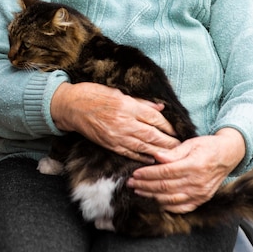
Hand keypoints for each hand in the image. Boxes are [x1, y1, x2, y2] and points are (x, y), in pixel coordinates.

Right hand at [51, 81, 179, 162]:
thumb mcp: (119, 92)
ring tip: (171, 155)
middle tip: (180, 146)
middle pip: (151, 134)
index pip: (153, 117)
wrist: (71, 106)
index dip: (167, 125)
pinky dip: (142, 157)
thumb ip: (141, 102)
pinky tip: (152, 159)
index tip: (177, 130)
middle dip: (168, 141)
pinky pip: (129, 153)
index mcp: (127, 105)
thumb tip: (160, 108)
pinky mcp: (109, 144)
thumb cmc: (94, 94)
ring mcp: (116, 135)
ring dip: (158, 151)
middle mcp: (123, 121)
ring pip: (142, 146)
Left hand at [126, 128, 245, 211]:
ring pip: (170, 199)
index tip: (135, 173)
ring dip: (152, 196)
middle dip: (145, 185)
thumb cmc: (208, 146)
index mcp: (194, 165)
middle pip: (166, 187)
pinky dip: (166, 206)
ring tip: (138, 191)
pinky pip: (181, 208)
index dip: (148, 174)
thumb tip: (156, 156)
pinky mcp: (201, 200)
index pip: (166, 172)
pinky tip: (155, 201)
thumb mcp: (192, 143)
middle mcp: (198, 182)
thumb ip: (174, 152)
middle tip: (131, 183)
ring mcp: (200, 194)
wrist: (228, 156)